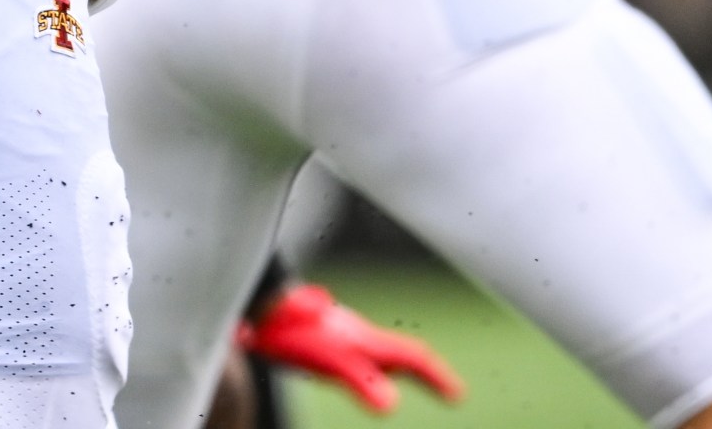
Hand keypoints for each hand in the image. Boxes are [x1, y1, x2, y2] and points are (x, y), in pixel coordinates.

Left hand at [239, 283, 464, 412]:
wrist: (253, 302)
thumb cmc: (292, 330)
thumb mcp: (330, 361)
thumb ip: (360, 382)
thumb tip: (391, 407)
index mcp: (367, 341)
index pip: (413, 357)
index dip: (437, 377)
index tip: (457, 395)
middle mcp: (356, 334)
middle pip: (397, 351)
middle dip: (420, 369)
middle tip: (442, 387)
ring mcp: (335, 332)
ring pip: (372, 348)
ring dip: (392, 364)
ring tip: (400, 375)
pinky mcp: (314, 334)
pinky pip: (349, 349)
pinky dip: (362, 362)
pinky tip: (346, 364)